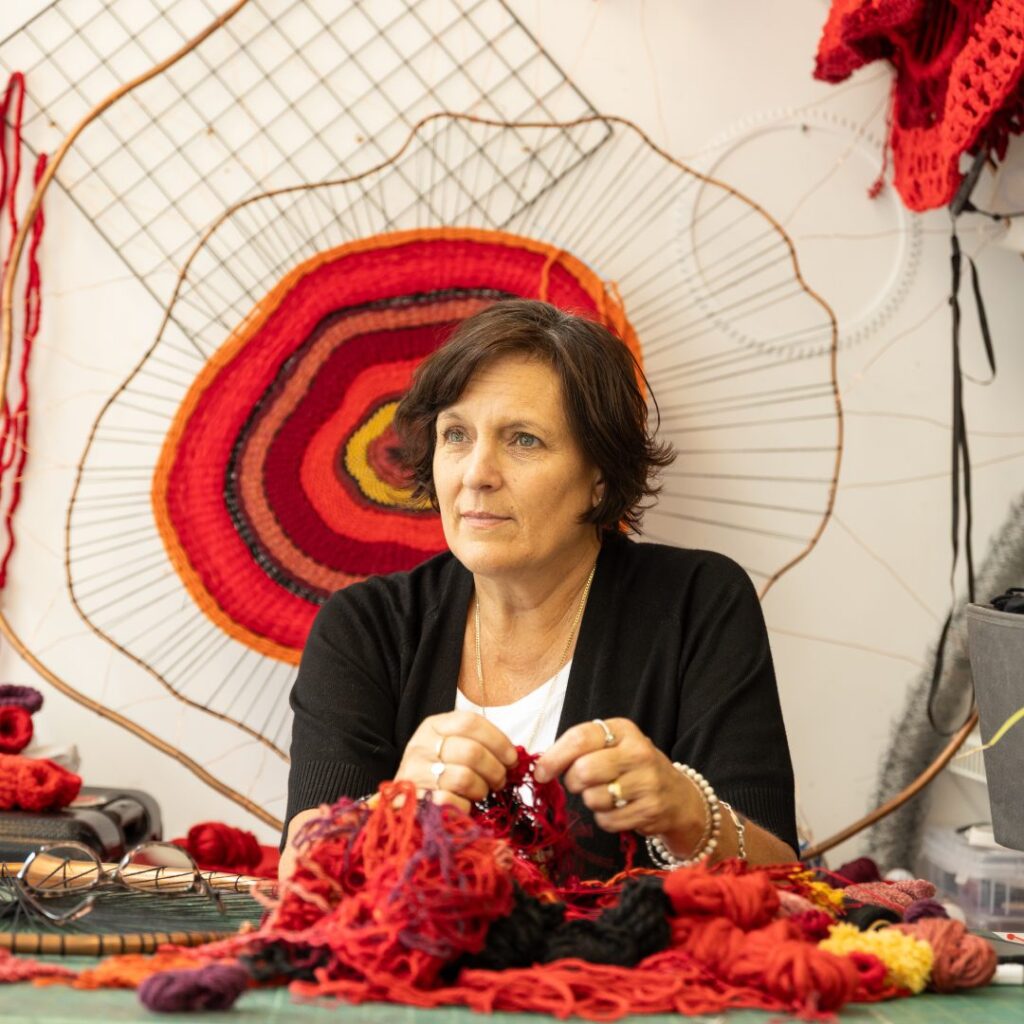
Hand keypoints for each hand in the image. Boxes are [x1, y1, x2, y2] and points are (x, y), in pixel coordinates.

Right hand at [395, 711, 518, 813]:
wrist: (402, 802)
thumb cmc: (435, 773)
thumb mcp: (449, 747)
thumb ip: (476, 744)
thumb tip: (512, 757)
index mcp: (432, 726)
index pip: (470, 722)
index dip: (498, 740)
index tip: (511, 758)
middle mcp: (421, 746)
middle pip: (472, 751)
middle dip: (495, 769)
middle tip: (500, 780)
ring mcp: (415, 773)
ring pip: (464, 777)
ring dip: (482, 789)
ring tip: (482, 792)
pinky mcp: (415, 800)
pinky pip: (452, 802)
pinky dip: (465, 807)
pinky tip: (465, 805)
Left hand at [534, 718, 705, 846]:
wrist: (678, 797)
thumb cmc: (634, 769)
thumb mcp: (613, 747)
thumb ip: (581, 749)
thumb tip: (542, 768)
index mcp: (623, 730)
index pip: (580, 738)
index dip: (554, 757)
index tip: (541, 773)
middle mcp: (638, 752)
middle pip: (584, 770)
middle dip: (574, 782)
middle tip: (581, 784)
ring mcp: (647, 782)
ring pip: (593, 798)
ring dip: (592, 802)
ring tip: (609, 795)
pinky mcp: (650, 810)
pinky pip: (606, 821)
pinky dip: (605, 820)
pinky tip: (619, 810)